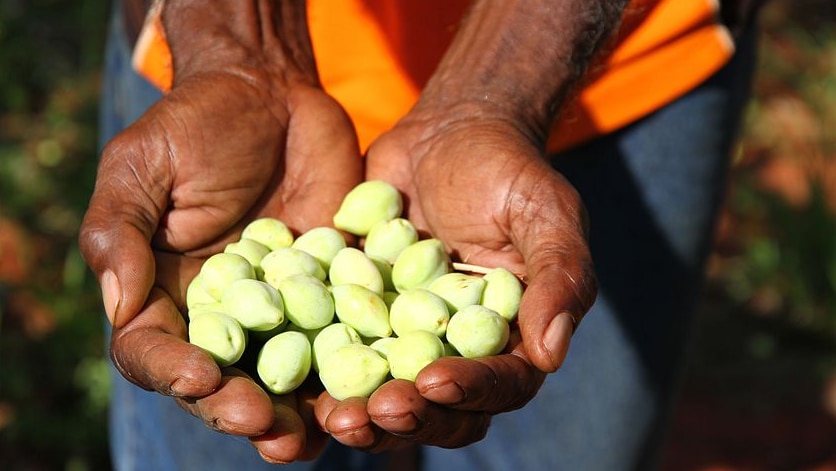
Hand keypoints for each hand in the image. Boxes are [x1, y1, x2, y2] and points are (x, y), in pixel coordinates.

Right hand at [79, 67, 361, 461]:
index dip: (174, 372)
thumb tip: (119, 306)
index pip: (156, 351)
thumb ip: (120, 233)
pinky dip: (355, 365)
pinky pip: (345, 334)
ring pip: (287, 375)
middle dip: (241, 409)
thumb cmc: (194, 125)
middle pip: (224, 381)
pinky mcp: (335, 291)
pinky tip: (372, 387)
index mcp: (165, 296)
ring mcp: (283, 310)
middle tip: (267, 427)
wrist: (270, 94)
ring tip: (319, 436)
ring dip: (300, 412)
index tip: (202, 377)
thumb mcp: (141, 166)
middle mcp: (223, 315)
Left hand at [314, 105, 596, 450]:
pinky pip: (340, 351)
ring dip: (361, 412)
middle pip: (439, 407)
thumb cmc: (509, 169)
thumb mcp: (545, 214)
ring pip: (386, 393)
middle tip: (372, 411)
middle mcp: (459, 349)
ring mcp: (405, 337)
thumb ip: (558, 278)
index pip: (500, 383)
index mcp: (512, 338)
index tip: (433, 381)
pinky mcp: (360, 315)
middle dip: (407, 416)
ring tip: (331, 415)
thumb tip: (551, 356)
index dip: (469, 391)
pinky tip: (292, 373)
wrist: (448, 131)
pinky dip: (319, 370)